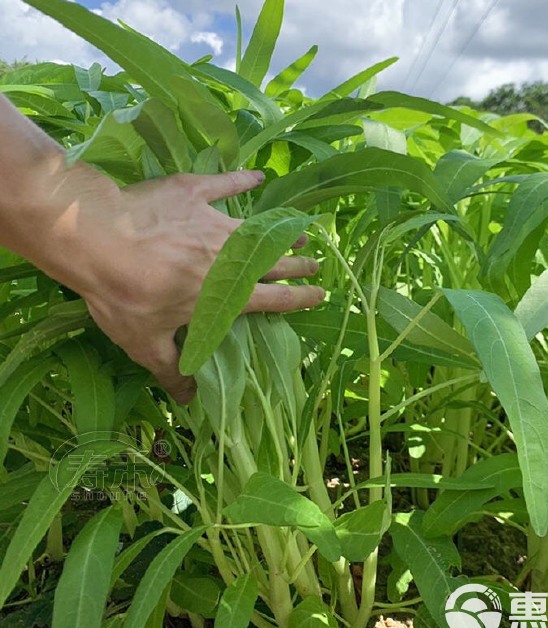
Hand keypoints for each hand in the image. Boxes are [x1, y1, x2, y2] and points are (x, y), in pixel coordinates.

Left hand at [75, 170, 323, 403]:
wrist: (96, 238)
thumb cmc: (124, 294)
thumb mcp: (145, 342)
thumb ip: (171, 369)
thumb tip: (190, 400)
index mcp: (225, 293)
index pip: (274, 299)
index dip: (299, 298)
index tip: (319, 294)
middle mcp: (230, 257)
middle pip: (274, 262)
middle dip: (298, 264)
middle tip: (315, 262)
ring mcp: (213, 221)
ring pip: (258, 228)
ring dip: (281, 231)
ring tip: (300, 232)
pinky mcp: (193, 193)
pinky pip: (224, 184)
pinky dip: (242, 180)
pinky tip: (259, 176)